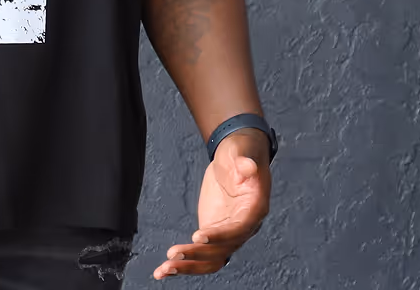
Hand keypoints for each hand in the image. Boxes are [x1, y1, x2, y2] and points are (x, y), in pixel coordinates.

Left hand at [153, 129, 271, 278]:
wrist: (236, 155)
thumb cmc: (241, 151)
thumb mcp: (243, 150)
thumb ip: (246, 160)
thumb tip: (249, 166)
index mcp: (255, 208)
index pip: (239, 228)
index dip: (220, 235)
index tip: (199, 235)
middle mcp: (244, 226)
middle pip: (222, 249)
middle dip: (197, 254)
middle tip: (173, 254)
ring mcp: (228, 232)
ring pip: (210, 258)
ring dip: (188, 266)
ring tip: (164, 269)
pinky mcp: (213, 233)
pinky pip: (201, 254)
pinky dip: (184, 264)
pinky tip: (163, 270)